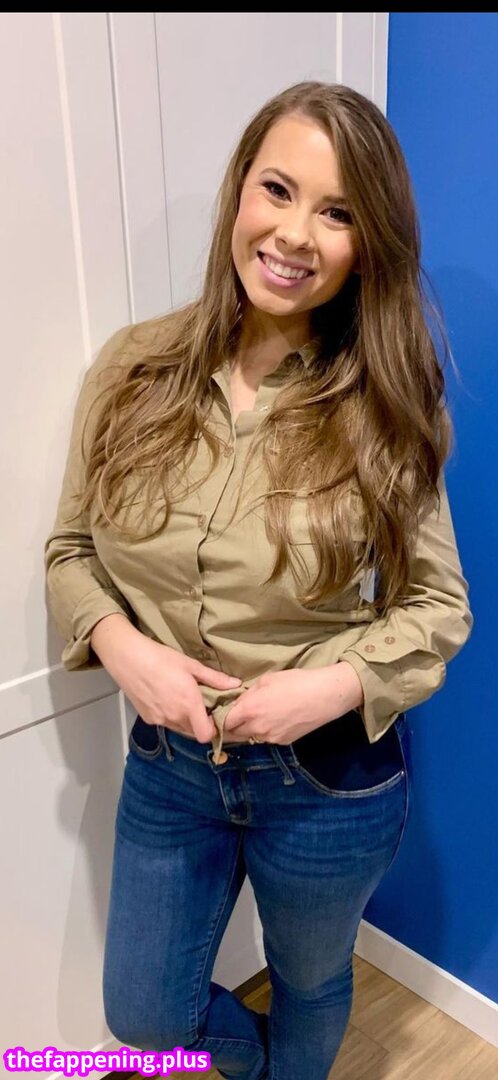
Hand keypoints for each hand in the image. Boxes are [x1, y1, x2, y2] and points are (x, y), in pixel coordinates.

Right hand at [90, 615, 241, 743]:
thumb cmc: (161, 658)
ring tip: (184, 701)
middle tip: (201, 706)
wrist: (128, 658)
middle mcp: (174, 717)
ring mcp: (159, 720)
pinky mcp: (147, 718)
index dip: (213, 729)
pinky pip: (165, 724)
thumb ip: (215, 679)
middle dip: (200, 723)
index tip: (214, 716)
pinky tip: (167, 699)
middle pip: (194, 732)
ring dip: (185, 721)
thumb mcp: (191, 665)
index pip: (206, 735)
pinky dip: (170, 717)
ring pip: (179, 729)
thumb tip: (237, 684)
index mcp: (189, 705)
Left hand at [223, 662, 363, 744]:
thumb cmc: (296, 681)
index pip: (223, 723)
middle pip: (234, 734)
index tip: (219, 713)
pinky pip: (266, 738)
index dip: (219, 718)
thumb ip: (248, 693)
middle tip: (233, 716)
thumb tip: (239, 701)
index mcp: (249, 710)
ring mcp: (270, 738)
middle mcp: (257, 728)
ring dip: (248, 729)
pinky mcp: (283, 742)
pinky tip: (275, 718)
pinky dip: (264, 731)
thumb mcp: (267, 680)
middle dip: (231, 726)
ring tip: (257, 716)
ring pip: (251, 737)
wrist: (325, 696)